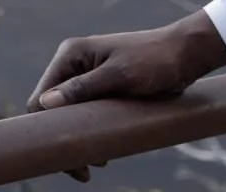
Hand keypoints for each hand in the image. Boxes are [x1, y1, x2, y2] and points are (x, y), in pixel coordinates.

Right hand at [27, 10, 225, 180]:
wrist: (183, 56)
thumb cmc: (153, 60)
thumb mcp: (118, 75)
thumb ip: (83, 89)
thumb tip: (45, 104)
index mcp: (72, 54)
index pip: (42, 98)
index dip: (45, 129)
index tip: (65, 157)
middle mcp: (75, 65)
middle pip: (52, 112)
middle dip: (65, 140)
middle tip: (84, 170)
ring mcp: (88, 79)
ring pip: (69, 118)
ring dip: (78, 142)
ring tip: (98, 163)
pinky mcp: (102, 91)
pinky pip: (86, 118)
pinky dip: (89, 136)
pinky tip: (103, 153)